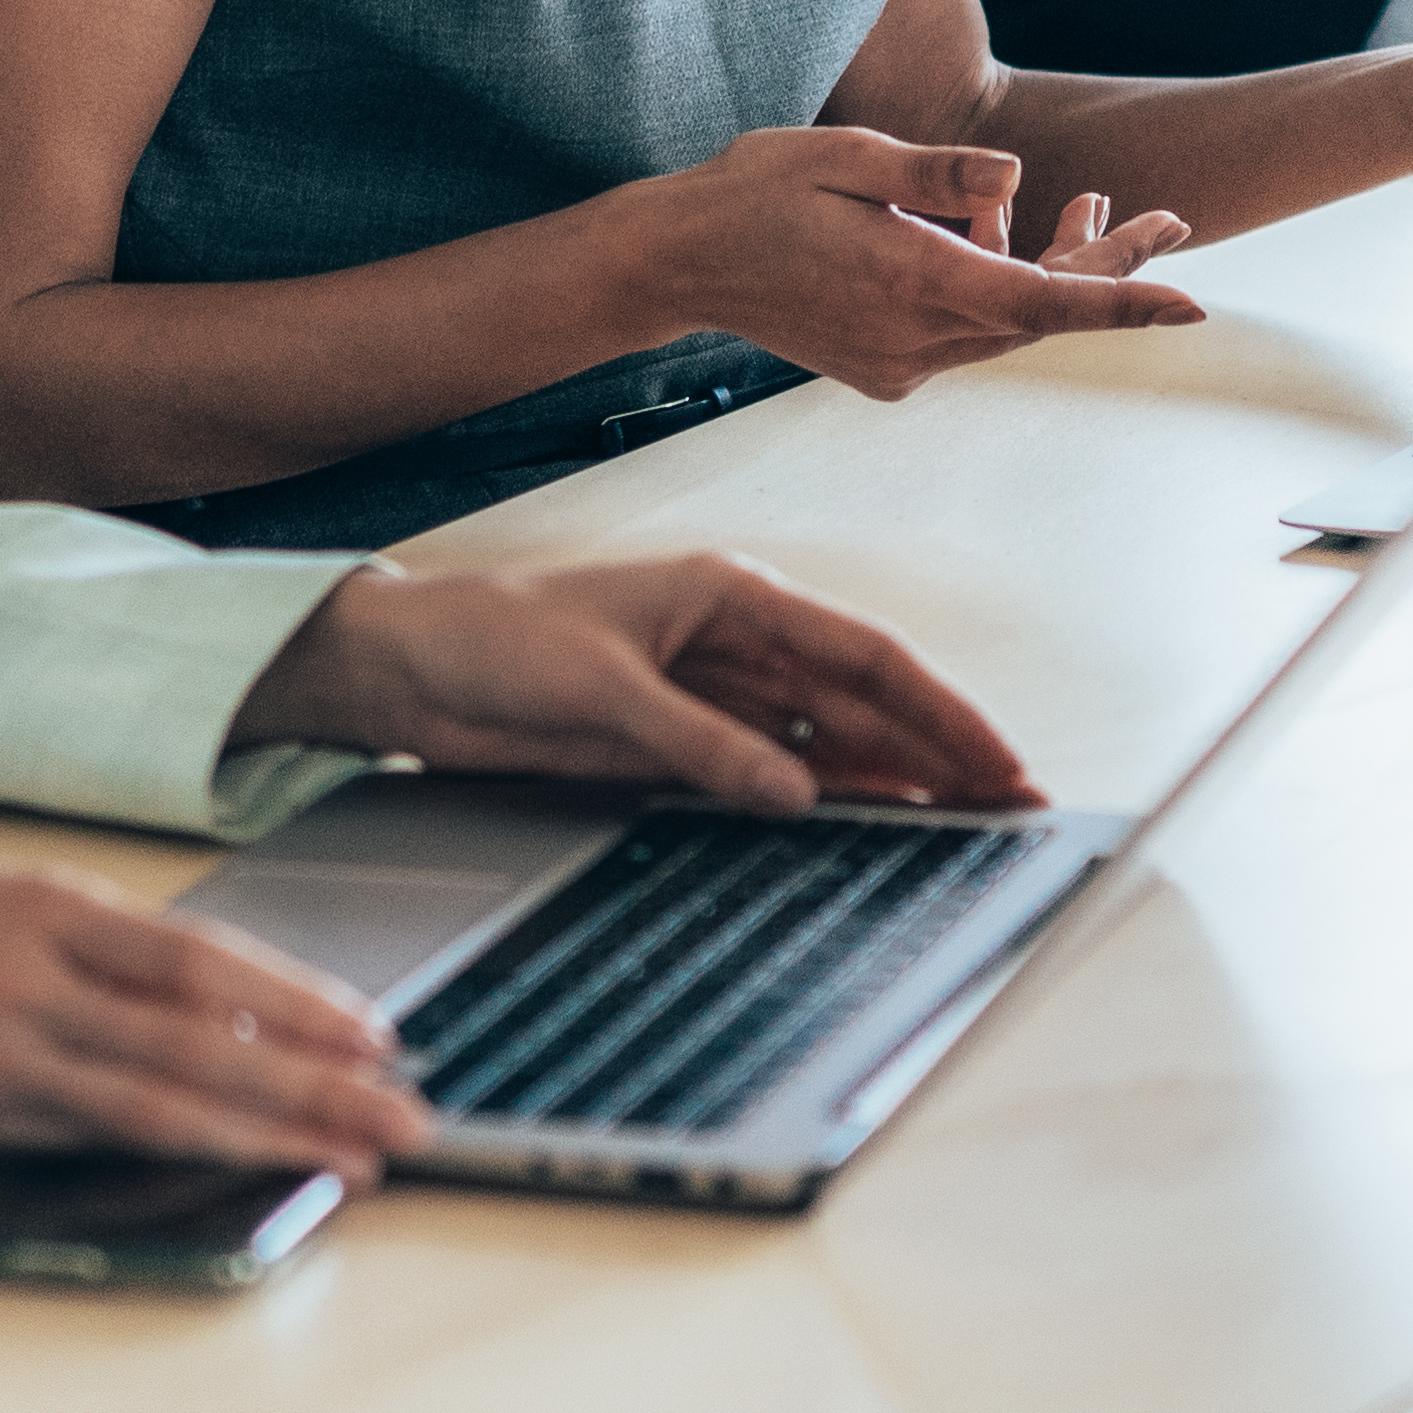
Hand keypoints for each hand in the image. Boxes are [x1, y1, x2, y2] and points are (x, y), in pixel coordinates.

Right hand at [0, 872, 425, 1177]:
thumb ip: (86, 951)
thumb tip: (212, 1004)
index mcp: (39, 903)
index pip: (201, 956)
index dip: (298, 999)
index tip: (376, 1033)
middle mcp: (26, 970)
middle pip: (201, 1033)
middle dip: (317, 1079)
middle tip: (404, 1113)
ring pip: (159, 1099)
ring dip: (267, 1131)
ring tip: (351, 1157)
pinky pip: (85, 1140)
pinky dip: (170, 1153)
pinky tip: (230, 1166)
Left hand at [233, 552, 1037, 812]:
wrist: (405, 670)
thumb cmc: (490, 638)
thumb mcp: (600, 687)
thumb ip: (702, 740)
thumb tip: (794, 788)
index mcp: (728, 593)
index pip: (860, 653)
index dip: (934, 707)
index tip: (991, 753)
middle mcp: (732, 640)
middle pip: (859, 699)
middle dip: (936, 745)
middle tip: (1008, 799)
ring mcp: (710, 693)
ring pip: (826, 739)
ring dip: (891, 775)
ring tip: (961, 818)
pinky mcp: (678, 741)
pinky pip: (772, 771)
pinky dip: (824, 795)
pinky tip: (870, 820)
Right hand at [628, 127, 1201, 399]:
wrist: (676, 261)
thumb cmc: (755, 194)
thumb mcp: (847, 154)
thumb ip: (938, 173)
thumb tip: (1017, 177)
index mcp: (912, 281)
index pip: (1045, 300)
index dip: (1124, 299)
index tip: (1191, 305)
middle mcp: (914, 336)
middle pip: (1042, 312)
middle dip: (1106, 265)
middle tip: (1163, 217)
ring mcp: (898, 361)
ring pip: (1009, 323)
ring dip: (1052, 269)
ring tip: (1087, 200)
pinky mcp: (883, 368)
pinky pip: (966, 332)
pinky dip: (997, 287)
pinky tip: (992, 232)